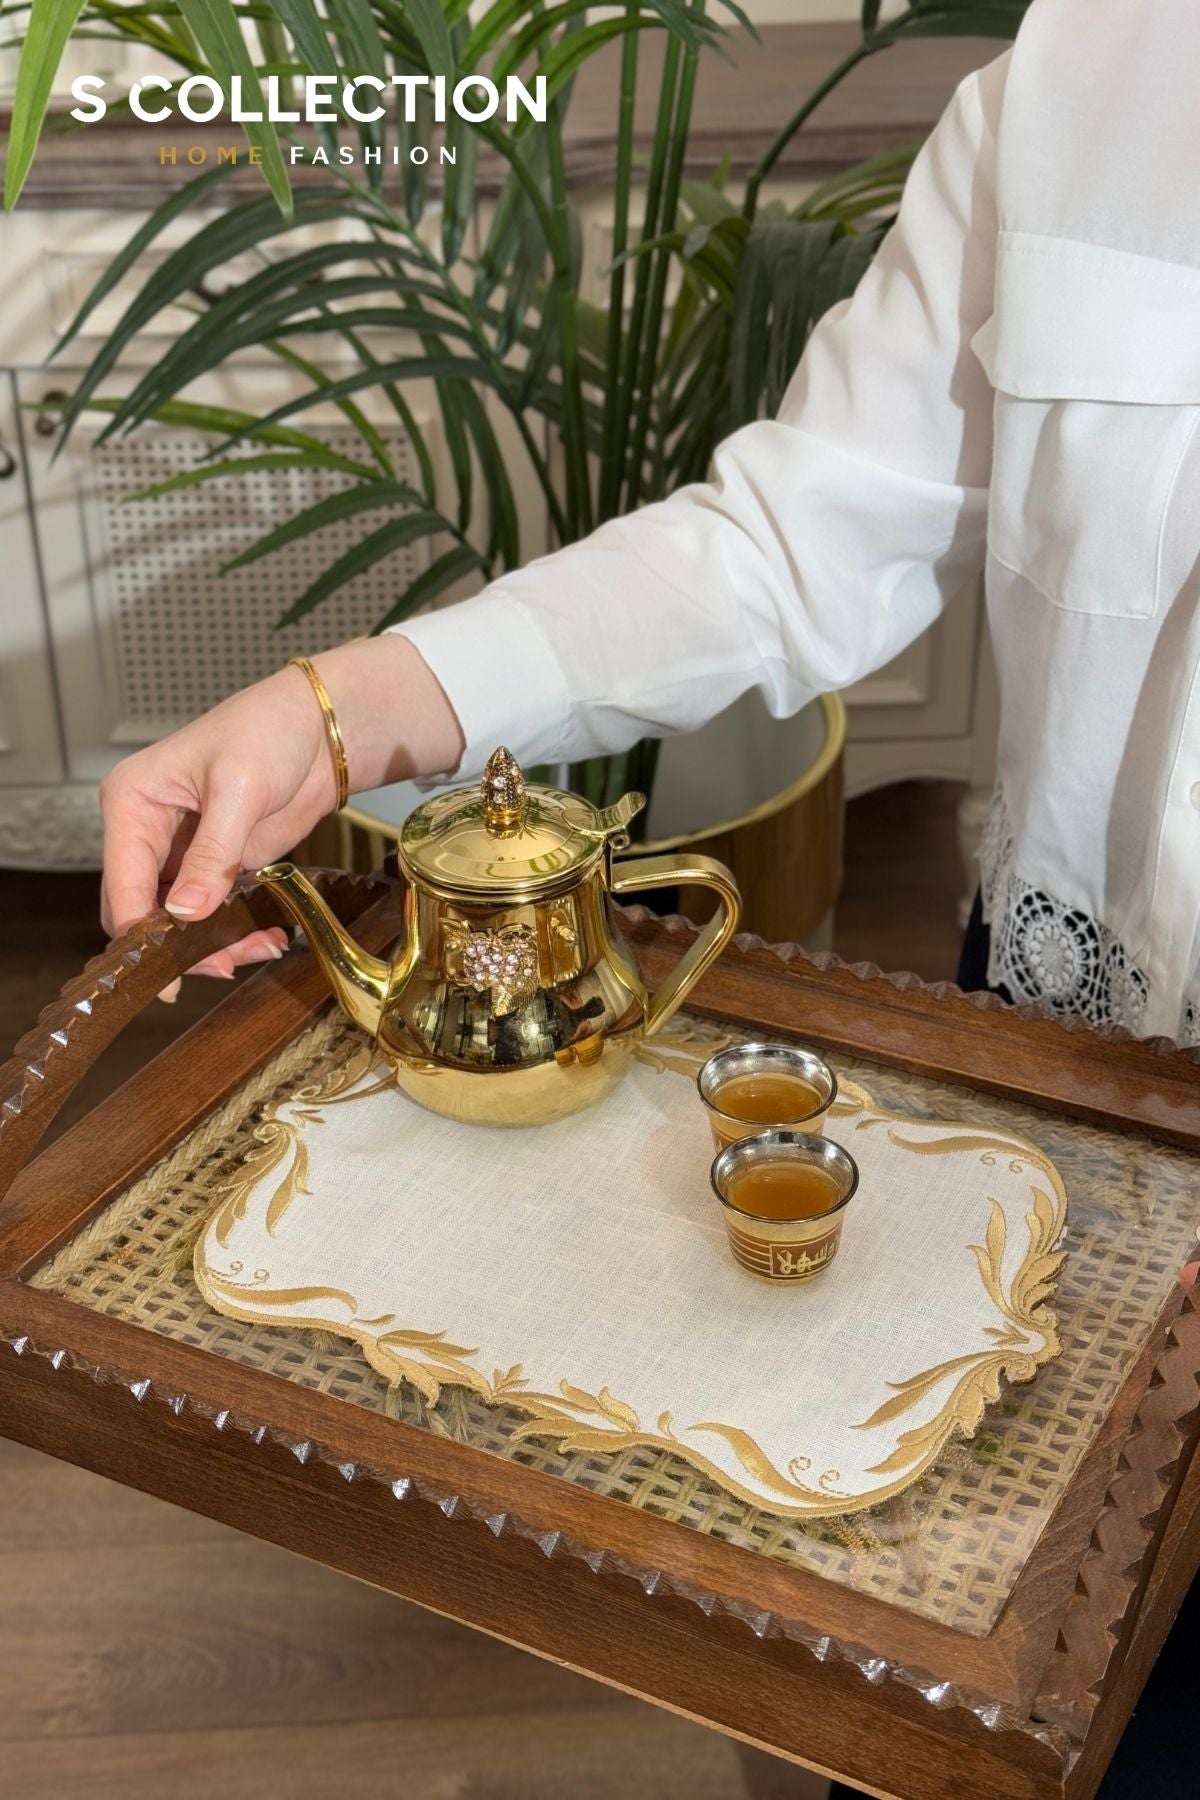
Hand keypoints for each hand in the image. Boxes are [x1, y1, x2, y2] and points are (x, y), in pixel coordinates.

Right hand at [98, 636, 463, 994]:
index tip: (163, 975)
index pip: (121, 881)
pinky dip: (234, 932)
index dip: (138, 932)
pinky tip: (266, 939)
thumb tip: (185, 912)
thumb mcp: (239, 790)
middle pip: (141, 908)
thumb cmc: (269, 731)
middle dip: (178, 945)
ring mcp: (182, 851)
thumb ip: (212, 855)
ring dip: (212, 944)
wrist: (320, 730)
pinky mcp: (216, 864)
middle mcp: (147, 830)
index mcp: (132, 801)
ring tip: (257, 950)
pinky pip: (211, 913)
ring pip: (176, 920)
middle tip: (222, 967)